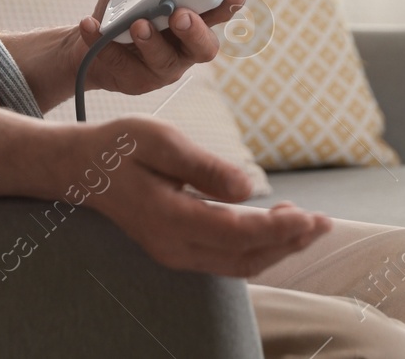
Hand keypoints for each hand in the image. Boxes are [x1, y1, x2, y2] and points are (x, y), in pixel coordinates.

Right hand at [70, 115, 329, 276]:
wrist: (80, 167)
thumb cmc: (119, 146)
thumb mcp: (160, 140)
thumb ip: (204, 166)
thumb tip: (250, 188)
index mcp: (170, 218)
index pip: (237, 233)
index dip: (279, 230)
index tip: (312, 217)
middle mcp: (174, 246)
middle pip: (244, 258)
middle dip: (289, 243)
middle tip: (324, 223)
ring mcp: (174, 253)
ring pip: (237, 264)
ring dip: (276, 248)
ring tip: (308, 223)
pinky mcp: (176, 249)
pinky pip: (225, 259)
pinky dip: (256, 246)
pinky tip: (274, 224)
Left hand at [78, 0, 246, 96]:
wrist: (89, 39)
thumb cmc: (129, 6)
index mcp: (196, 18)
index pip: (220, 12)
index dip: (230, 4)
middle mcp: (185, 47)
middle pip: (204, 47)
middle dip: (194, 31)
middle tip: (180, 14)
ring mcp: (161, 66)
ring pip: (166, 61)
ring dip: (151, 41)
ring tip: (136, 23)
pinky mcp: (134, 79)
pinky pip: (120, 63)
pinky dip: (102, 41)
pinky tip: (91, 23)